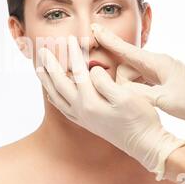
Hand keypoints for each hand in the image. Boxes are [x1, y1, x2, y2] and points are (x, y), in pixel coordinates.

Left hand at [35, 35, 184, 180]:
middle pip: (60, 83)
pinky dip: (54, 98)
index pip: (77, 71)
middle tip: (42, 50)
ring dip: (47, 81)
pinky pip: (63, 108)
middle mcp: (81, 110)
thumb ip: (104, 82)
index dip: (73, 53)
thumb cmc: (140, 119)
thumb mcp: (126, 97)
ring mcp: (82, 118)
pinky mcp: (86, 123)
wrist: (145, 145)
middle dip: (50, 65)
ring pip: (57, 96)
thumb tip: (92, 71)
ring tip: (39, 69)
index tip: (69, 38)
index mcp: (90, 101)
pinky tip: (51, 94)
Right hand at [91, 23, 184, 134]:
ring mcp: (156, 70)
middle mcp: (154, 63)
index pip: (125, 50)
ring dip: (131, 89)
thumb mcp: (166, 100)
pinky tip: (142, 100)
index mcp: (156, 63)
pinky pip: (139, 81)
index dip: (107, 40)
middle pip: (124, 68)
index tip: (93, 29)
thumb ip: (139, 94)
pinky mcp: (158, 79)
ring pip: (130, 76)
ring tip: (147, 102)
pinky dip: (136, 89)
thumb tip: (118, 89)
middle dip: (122, 82)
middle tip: (138, 97)